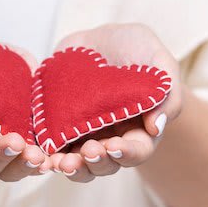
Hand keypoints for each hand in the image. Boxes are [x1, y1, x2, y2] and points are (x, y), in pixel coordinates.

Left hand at [50, 23, 185, 181]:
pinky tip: (41, 156)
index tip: (115, 146)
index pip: (137, 152)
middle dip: (97, 162)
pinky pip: (52, 149)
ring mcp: (84, 136)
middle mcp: (111, 139)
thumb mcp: (158, 60)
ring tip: (62, 161)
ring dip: (72, 167)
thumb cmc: (137, 49)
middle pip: (106, 165)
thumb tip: (156, 127)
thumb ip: (166, 92)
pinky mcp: (59, 129)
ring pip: (79, 164)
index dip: (127, 154)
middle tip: (88, 151)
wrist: (101, 39)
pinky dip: (46, 157)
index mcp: (139, 130)